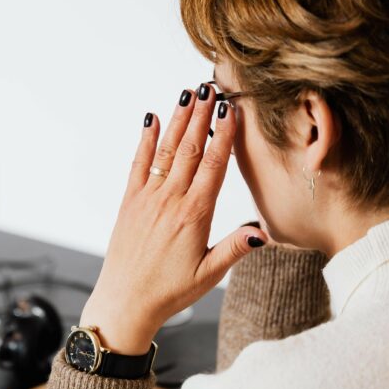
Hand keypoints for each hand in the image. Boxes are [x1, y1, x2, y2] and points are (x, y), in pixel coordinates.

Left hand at [80, 85, 269, 354]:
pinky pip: (138, 164)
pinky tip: (151, 118)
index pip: (214, 165)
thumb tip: (263, 230)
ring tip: (189, 93)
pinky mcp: (129, 202)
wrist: (125, 302)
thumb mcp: (209, 274)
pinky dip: (145, 139)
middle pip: (190, 149)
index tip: (230, 109)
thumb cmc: (169, 291)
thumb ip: (235, 248)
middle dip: (202, 115)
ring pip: (166, 150)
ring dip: (178, 120)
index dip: (223, 135)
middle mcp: (170, 200)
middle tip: (212, 86)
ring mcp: (147, 198)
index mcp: (194, 215)